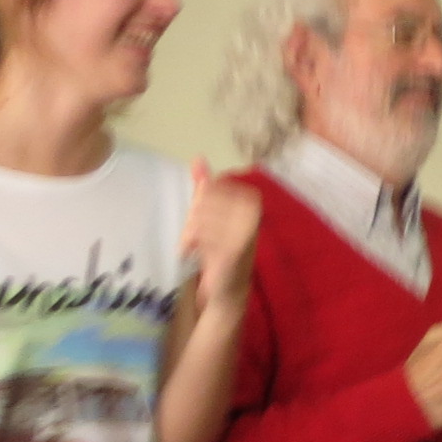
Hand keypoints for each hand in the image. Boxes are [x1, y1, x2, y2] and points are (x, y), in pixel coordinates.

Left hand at [181, 160, 261, 307]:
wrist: (228, 283)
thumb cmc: (220, 243)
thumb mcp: (212, 211)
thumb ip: (206, 184)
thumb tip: (197, 158)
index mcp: (250, 199)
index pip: (209, 188)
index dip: (199, 203)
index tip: (200, 218)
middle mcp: (252, 213)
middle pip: (202, 203)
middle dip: (193, 220)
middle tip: (195, 236)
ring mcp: (244, 232)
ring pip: (198, 219)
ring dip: (190, 234)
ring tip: (194, 246)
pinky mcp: (232, 251)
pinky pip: (200, 237)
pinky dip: (191, 245)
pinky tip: (193, 253)